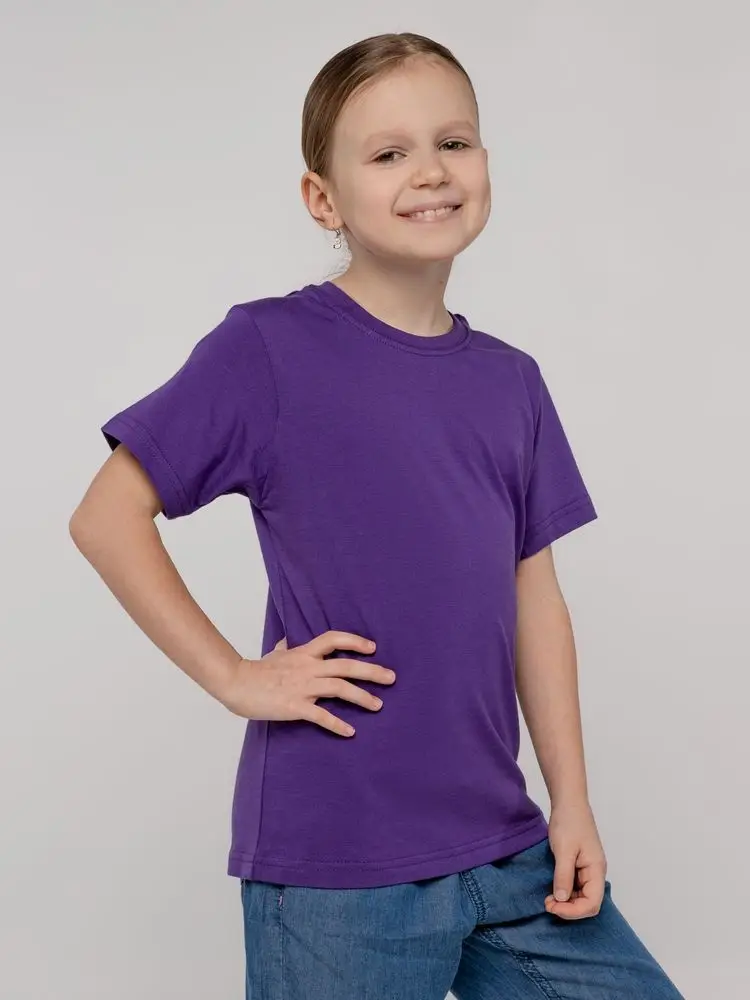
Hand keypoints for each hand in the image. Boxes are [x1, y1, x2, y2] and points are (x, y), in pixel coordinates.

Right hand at [218, 630, 395, 737]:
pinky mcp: (295, 706)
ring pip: (340, 688)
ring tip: (378, 705)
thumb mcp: (272, 655)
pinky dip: (337, 724)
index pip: (333, 639)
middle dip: (372, 671)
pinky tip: (350, 731)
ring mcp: (303, 687)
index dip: (355, 641)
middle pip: (346, 665)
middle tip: (391, 677)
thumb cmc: (254, 671)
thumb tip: (284, 642)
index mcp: (304, 654)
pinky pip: (321, 715)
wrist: (236, 683)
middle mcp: (308, 668)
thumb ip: (283, 649)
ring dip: (362, 697)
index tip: (373, 648)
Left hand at [544, 800, 607, 919]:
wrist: (568, 803)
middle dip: (569, 909)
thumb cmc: (568, 823)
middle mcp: (594, 873)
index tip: (553, 906)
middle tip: (548, 904)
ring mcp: (587, 870)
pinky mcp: (578, 866)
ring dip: (566, 902)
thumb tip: (561, 899)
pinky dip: (565, 893)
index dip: (573, 911)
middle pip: (588, 903)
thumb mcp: (564, 850)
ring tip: (548, 899)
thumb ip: (564, 875)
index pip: (592, 904)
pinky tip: (552, 891)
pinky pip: (575, 887)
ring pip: (581, 897)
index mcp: (596, 870)